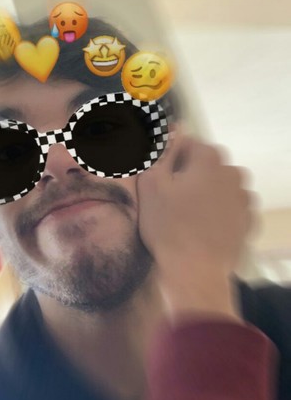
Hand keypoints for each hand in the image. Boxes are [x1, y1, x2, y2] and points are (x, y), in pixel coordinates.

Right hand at [137, 125, 260, 322]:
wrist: (196, 272)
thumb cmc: (169, 227)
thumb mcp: (152, 183)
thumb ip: (160, 150)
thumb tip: (171, 127)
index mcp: (210, 158)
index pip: (185, 143)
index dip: (167, 159)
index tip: (157, 179)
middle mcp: (233, 172)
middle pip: (204, 164)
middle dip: (187, 175)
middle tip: (168, 200)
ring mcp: (244, 198)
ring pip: (218, 184)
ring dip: (203, 192)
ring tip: (185, 215)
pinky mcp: (248, 221)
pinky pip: (229, 206)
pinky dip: (217, 211)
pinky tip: (201, 226)